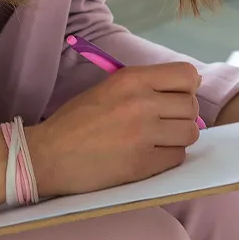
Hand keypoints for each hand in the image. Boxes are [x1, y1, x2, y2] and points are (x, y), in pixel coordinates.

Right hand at [25, 63, 201, 198]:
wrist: (47, 155)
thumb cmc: (75, 120)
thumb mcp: (108, 88)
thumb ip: (144, 86)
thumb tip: (186, 88)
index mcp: (131, 79)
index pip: (187, 75)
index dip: (186, 88)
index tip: (175, 97)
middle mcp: (141, 103)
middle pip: (191, 106)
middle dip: (182, 115)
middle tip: (163, 123)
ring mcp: (144, 135)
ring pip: (190, 133)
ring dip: (178, 138)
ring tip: (157, 140)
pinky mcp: (143, 164)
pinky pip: (177, 157)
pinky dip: (167, 157)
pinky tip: (148, 155)